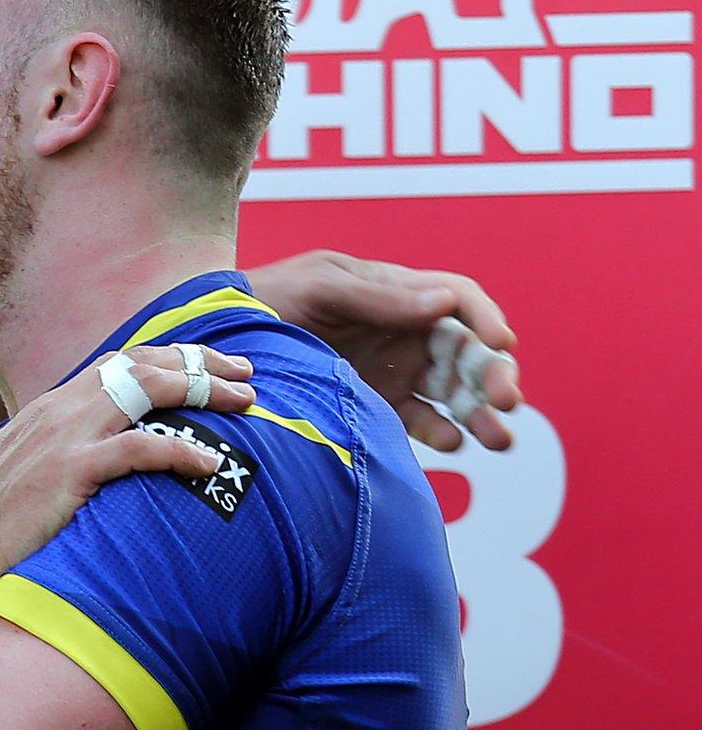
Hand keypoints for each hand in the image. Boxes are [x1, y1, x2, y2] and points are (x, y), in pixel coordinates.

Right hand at [0, 345, 255, 585]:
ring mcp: (66, 436)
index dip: (170, 358)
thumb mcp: (13, 467)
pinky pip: (140, 449)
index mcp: (51, 407)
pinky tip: (210, 462)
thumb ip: (45, 450)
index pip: (121, 363)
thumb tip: (68, 456)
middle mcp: (61, 409)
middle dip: (200, 363)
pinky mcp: (72, 470)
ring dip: (203, 391)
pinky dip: (180, 450)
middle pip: (142, 364)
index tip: (210, 366)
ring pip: (147, 390)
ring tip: (245, 403)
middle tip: (245, 374)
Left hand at [247, 249, 521, 451]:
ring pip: (454, 392)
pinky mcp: (380, 406)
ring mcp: (394, 371)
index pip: (458, 300)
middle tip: (505, 398)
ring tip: (498, 437)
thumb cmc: (269, 300)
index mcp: (396, 292)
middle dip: (494, 373)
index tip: (499, 342)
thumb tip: (444, 305)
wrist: (223, 342)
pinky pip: (422, 422)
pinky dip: (442, 433)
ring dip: (481, 412)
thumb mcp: (318, 287)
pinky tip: (449, 442)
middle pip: (468, 351)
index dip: (484, 318)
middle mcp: (404, 331)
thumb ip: (376, 297)